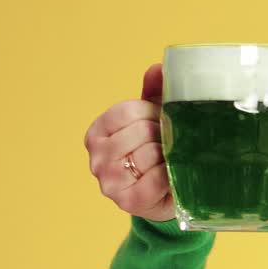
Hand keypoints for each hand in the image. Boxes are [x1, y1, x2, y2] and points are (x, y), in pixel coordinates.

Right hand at [84, 63, 175, 221]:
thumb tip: (158, 67)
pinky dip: (168, 175)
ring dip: (168, 154)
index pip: (129, 111)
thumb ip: (154, 91)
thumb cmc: (157, 151)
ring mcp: (109, 181)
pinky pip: (155, 178)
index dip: (152, 113)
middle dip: (163, 134)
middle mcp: (97, 157)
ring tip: (170, 159)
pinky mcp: (127, 201)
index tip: (160, 122)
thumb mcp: (153, 118)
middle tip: (170, 142)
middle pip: (140, 131)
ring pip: (149, 154)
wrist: (165, 195)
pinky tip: (170, 175)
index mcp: (98, 132)